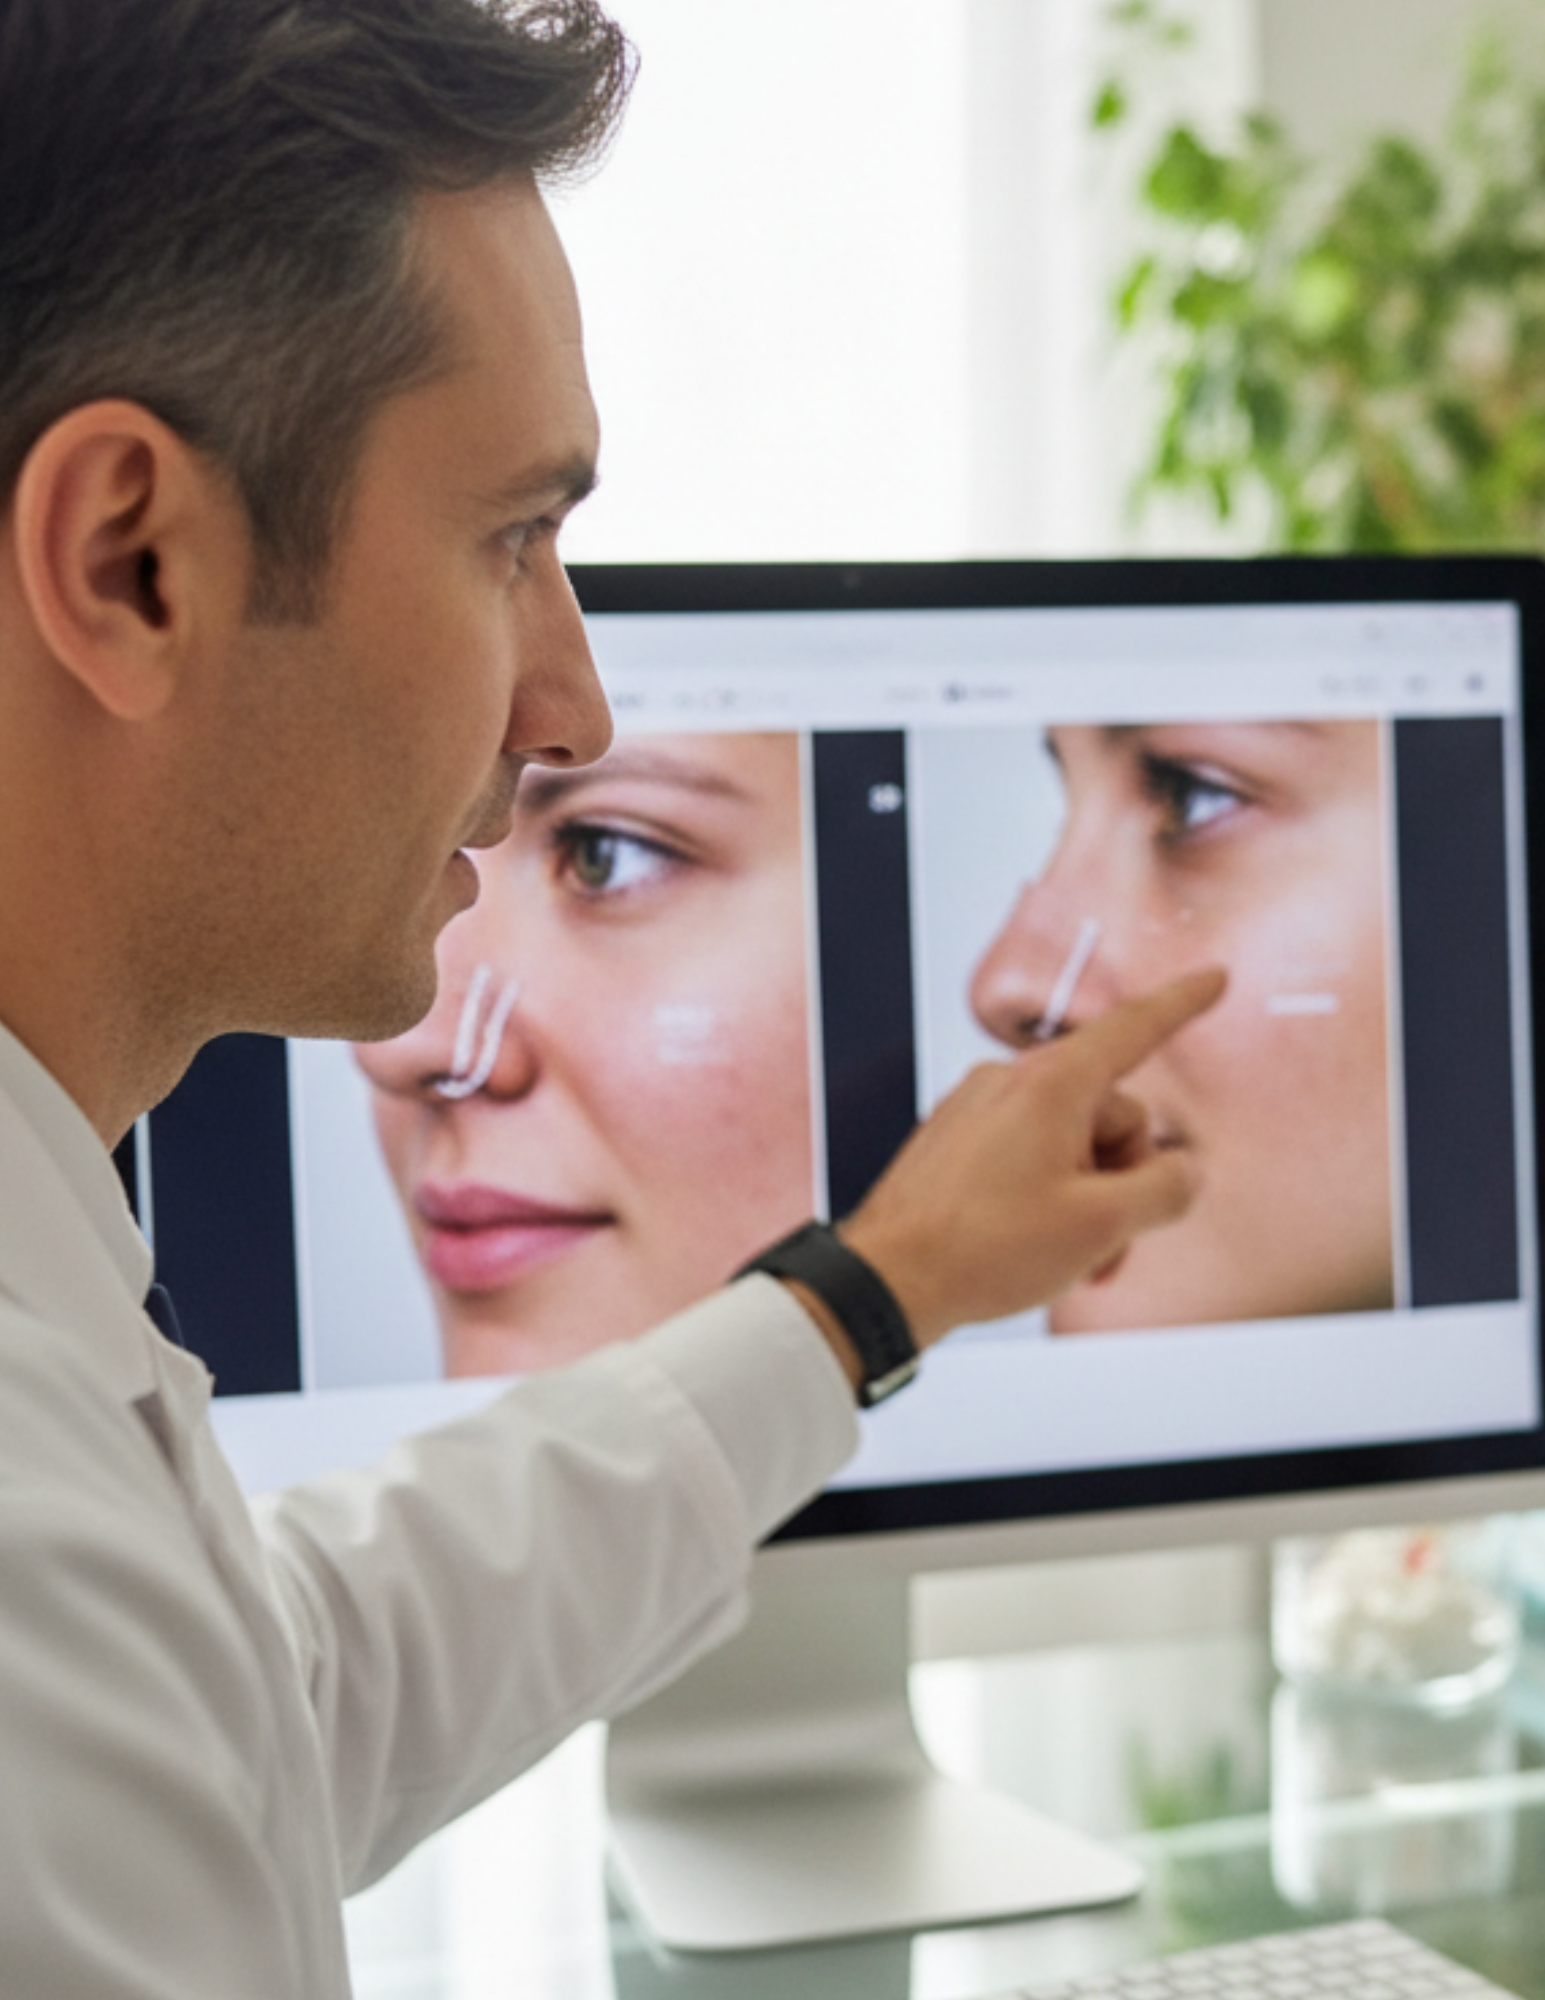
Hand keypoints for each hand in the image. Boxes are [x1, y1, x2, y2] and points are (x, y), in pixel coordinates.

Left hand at [838, 967, 1225, 1349]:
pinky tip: (1036, 1249)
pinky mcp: (958, 1141)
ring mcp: (979, 1110)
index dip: (1182, 1004)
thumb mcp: (1103, 1225)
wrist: (886, 1280)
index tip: (1214, 978)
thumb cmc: (984, 1248)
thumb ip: (1167, 1188)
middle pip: (1112, 1113)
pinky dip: (1049, 1199)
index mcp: (1051, 1083)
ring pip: (1071, 1143)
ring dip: (1088, 1202)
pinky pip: (1028, 1157)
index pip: (1133, 1029)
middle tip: (1107, 1242)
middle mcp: (1011, 1082)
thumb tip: (1180, 1172)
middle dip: (1125, 1180)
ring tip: (1070, 1259)